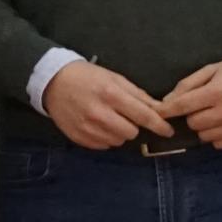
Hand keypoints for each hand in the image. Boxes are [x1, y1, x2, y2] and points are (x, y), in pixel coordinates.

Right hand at [42, 60, 173, 149]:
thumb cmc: (87, 77)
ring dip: (119, 132)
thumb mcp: (114, 78)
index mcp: (111, 94)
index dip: (159, 125)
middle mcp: (99, 113)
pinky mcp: (79, 138)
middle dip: (134, 126)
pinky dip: (105, 137)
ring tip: (109, 118)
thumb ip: (137, 94)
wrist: (53, 82)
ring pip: (118, 141)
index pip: (143, 115)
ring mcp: (88, 128)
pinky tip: (98, 124)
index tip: (168, 131)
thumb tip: (159, 109)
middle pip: (132, 132)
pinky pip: (103, 145)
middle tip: (125, 116)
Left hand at [158, 52, 221, 148]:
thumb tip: (167, 103)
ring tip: (213, 112)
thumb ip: (188, 85)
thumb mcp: (212, 69)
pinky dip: (215, 135)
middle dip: (191, 115)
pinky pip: (218, 144)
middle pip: (193, 123)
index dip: (167, 110)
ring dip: (203, 126)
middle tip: (201, 104)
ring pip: (204, 136)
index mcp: (218, 92)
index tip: (157, 112)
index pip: (183, 106)